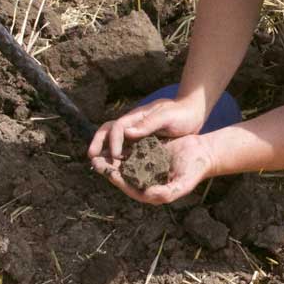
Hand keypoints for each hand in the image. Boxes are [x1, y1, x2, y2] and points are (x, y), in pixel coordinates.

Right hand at [87, 96, 205, 172]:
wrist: (192, 114)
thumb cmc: (181, 114)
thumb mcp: (167, 117)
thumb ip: (148, 124)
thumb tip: (127, 133)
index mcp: (136, 117)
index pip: (118, 127)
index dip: (114, 141)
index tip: (116, 155)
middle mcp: (132, 125)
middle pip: (108, 131)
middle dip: (98, 142)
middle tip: (91, 157)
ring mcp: (136, 133)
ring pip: (113, 141)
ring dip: (104, 151)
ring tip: (97, 165)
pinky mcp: (141, 142)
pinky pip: (125, 149)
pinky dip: (116, 158)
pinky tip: (115, 169)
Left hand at [102, 135, 215, 204]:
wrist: (203, 152)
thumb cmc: (195, 169)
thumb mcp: (183, 184)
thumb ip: (167, 193)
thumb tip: (148, 195)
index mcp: (153, 192)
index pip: (131, 189)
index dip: (119, 181)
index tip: (109, 174)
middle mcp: (147, 181)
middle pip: (124, 176)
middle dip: (109, 170)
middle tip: (95, 162)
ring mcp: (146, 167)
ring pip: (124, 164)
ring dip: (111, 159)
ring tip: (97, 153)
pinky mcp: (147, 154)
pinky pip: (131, 152)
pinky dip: (121, 148)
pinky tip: (110, 141)